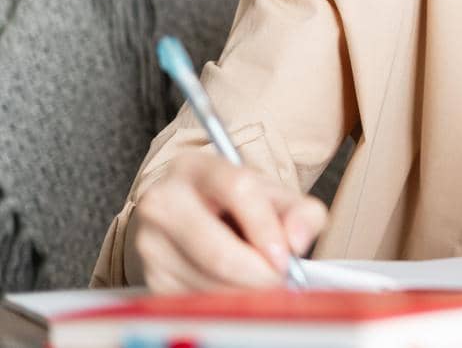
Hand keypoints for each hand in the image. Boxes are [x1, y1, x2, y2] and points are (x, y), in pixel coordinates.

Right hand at [128, 150, 327, 292]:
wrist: (196, 214)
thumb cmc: (241, 205)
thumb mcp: (276, 196)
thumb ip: (302, 213)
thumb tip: (296, 243)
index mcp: (196, 167)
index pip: (237, 190)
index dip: (266, 228)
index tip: (286, 259)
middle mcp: (163, 201)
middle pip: (216, 251)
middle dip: (258, 275)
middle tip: (282, 282)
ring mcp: (150, 242)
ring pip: (207, 282)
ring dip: (244, 293)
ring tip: (260, 281)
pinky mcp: (150, 276)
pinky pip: (194, 301)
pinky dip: (224, 303)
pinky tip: (235, 288)